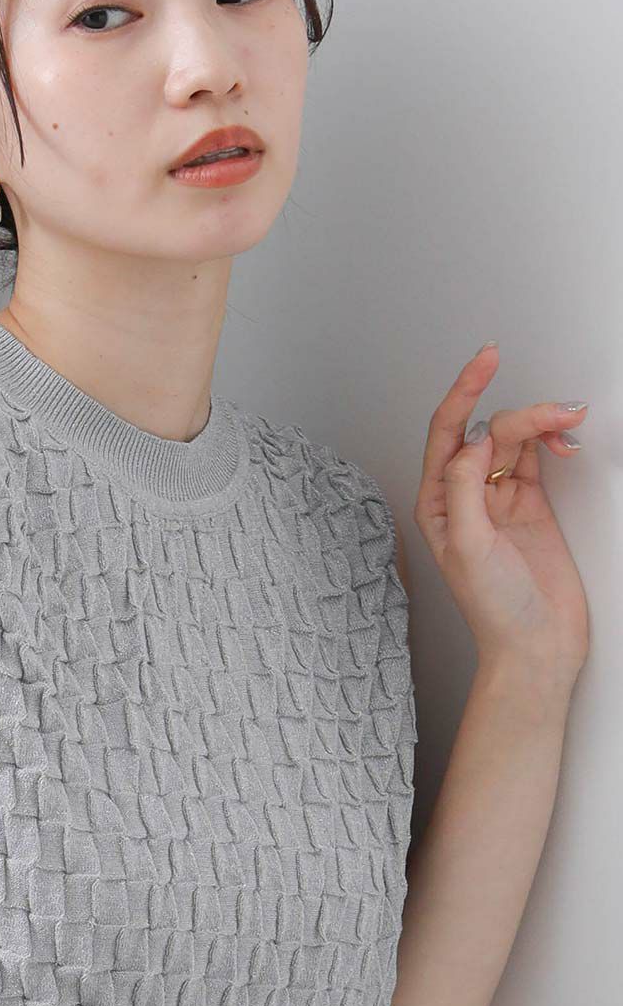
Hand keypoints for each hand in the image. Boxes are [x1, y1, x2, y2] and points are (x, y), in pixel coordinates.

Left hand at [416, 345, 589, 678]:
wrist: (536, 644)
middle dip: (520, 412)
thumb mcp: (468, 544)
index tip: (488, 360)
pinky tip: (565, 443)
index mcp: (437, 502)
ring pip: (516, 439)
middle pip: (488, 429)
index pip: (447, 432)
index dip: (464, 391)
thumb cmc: (494, 607)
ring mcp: (500, 498)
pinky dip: (552, 441)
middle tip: (555, 412)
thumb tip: (476, 441)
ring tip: (568, 422)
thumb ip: (466, 487)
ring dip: (541, 423)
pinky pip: (538, 456)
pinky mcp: (532, 503)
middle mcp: (464, 496)